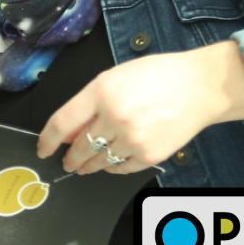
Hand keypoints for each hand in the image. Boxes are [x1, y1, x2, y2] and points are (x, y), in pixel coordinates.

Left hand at [37, 41, 243, 174]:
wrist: (201, 86)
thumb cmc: (159, 76)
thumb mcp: (114, 78)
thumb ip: (89, 103)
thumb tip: (69, 130)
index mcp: (100, 92)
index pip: (61, 122)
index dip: (46, 140)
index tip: (42, 149)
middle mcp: (113, 117)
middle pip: (79, 147)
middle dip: (69, 157)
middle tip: (66, 161)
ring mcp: (132, 138)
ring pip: (99, 160)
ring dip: (87, 165)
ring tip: (83, 166)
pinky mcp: (149, 154)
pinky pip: (121, 168)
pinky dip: (112, 168)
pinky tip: (109, 164)